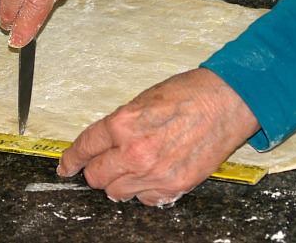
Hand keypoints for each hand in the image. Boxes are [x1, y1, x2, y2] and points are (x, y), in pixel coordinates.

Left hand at [57, 68, 259, 205]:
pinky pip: (145, 200)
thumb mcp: (142, 100)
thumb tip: (103, 144)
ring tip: (131, 169)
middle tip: (104, 164)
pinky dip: (143, 191)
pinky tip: (151, 176)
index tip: (67, 166)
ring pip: (117, 192)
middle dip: (95, 170)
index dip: (71, 159)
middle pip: (96, 177)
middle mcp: (134, 152)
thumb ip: (119, 126)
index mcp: (122, 124)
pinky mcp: (175, 186)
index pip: (84, 148)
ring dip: (118, 182)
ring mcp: (155, 173)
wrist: (228, 100)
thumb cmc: (188, 94)